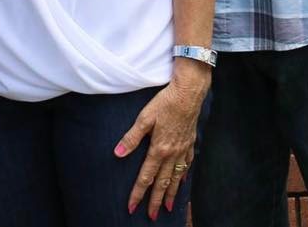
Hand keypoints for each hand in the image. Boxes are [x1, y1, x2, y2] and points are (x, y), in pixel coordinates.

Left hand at [113, 62, 208, 218]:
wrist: (188, 93)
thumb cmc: (165, 103)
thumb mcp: (144, 118)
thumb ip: (131, 138)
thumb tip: (117, 153)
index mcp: (159, 149)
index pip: (146, 176)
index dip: (138, 193)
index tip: (132, 207)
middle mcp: (172, 154)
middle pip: (162, 182)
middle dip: (156, 201)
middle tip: (152, 216)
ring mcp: (183, 150)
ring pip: (176, 178)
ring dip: (171, 194)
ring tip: (168, 208)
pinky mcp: (190, 143)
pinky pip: (187, 165)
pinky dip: (184, 176)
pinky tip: (182, 181)